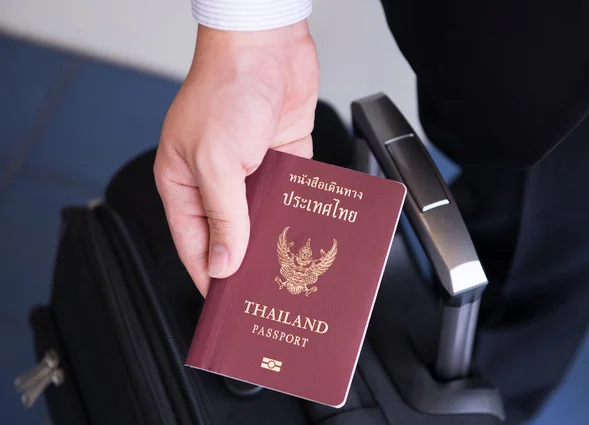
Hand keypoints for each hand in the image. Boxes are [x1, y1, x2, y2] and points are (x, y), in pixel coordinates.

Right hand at [154, 22, 318, 296]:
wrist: (265, 46)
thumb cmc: (225, 90)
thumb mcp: (215, 162)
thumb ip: (223, 216)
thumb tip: (223, 262)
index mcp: (183, 183)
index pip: (194, 242)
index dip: (208, 274)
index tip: (225, 304)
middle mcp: (216, 180)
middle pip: (230, 234)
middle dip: (245, 262)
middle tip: (263, 293)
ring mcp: (251, 170)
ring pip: (262, 218)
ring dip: (274, 240)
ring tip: (290, 271)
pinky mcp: (282, 159)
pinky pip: (288, 195)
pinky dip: (296, 212)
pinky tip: (308, 233)